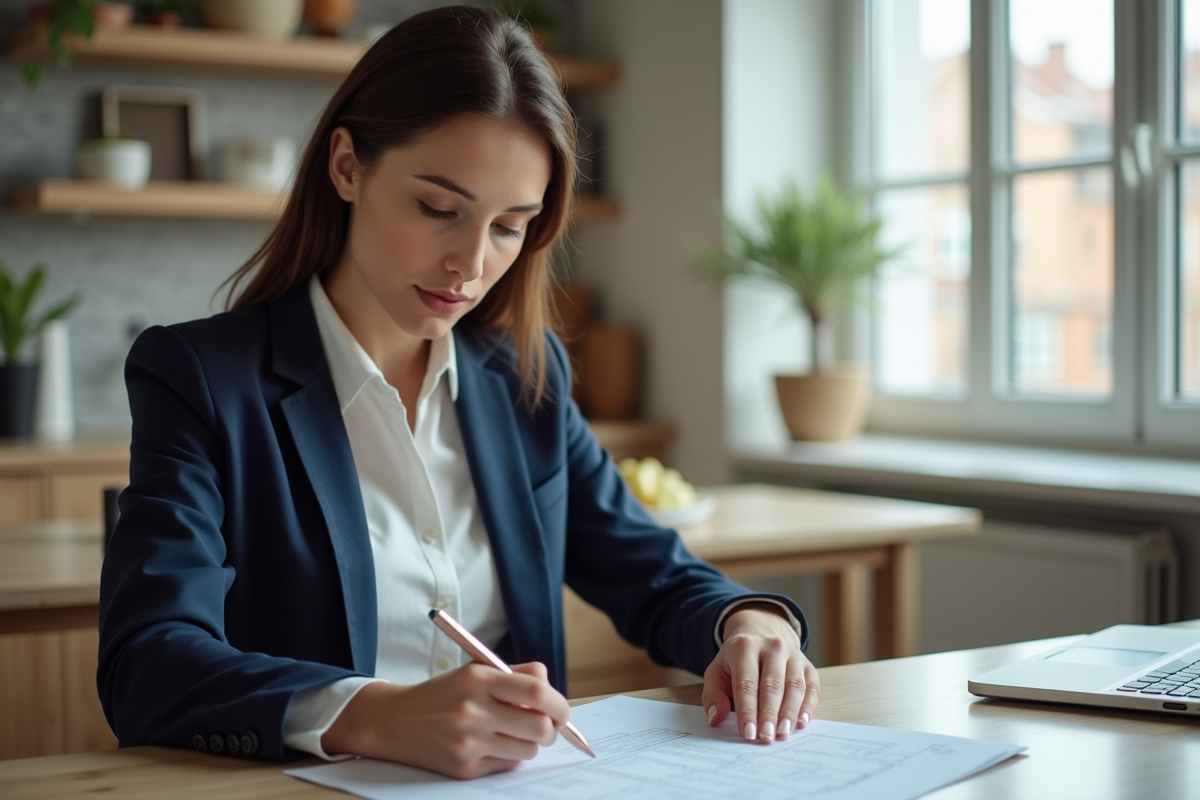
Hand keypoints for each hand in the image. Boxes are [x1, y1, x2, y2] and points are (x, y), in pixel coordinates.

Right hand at [320, 662, 570, 778]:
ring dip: (530, 743)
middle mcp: (472, 711)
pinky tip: (493, 743)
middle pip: (539, 727)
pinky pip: (508, 765)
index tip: (561, 709)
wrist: (395, 721)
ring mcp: (468, 743)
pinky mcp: (464, 768)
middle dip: (551, 728)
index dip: (558, 703)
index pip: (536, 693)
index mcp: (478, 680)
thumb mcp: (476, 671)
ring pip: (528, 750)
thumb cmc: (444, 693)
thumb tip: (550, 687)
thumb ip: (516, 674)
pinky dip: (509, 755)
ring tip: (513, 732)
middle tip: (546, 725)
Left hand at [701, 604, 819, 743]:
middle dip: (769, 714)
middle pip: (772, 685)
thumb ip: (713, 695)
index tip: (748, 733)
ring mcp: (793, 654)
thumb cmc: (736, 661)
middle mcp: (772, 647)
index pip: (746, 683)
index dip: (747, 711)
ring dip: (789, 713)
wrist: (760, 634)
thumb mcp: (717, 671)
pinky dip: (808, 706)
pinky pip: (812, 687)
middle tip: (766, 737)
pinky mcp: (808, 664)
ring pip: (794, 686)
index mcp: (745, 647)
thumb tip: (716, 718)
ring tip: (783, 734)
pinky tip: (801, 722)